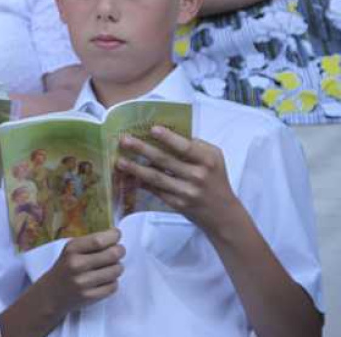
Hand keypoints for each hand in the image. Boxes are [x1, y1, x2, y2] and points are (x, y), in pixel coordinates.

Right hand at [39, 228, 123, 311]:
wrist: (50, 294)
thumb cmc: (64, 268)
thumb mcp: (70, 250)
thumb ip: (90, 243)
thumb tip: (115, 236)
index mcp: (71, 249)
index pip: (99, 240)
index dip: (114, 236)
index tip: (117, 234)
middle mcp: (77, 265)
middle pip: (112, 254)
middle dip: (120, 251)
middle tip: (119, 251)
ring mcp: (83, 282)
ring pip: (116, 270)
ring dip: (117, 267)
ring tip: (111, 266)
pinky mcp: (90, 296)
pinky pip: (113, 286)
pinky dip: (113, 281)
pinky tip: (105, 280)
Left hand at [117, 126, 239, 231]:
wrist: (223, 214)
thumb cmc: (215, 179)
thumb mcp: (214, 159)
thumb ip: (195, 146)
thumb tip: (167, 133)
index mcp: (208, 160)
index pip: (186, 147)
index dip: (169, 138)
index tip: (152, 129)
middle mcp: (198, 176)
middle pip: (165, 161)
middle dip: (142, 149)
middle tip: (124, 140)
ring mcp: (186, 192)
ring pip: (156, 178)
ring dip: (136, 169)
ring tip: (119, 161)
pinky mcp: (177, 204)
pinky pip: (156, 191)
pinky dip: (141, 183)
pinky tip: (128, 177)